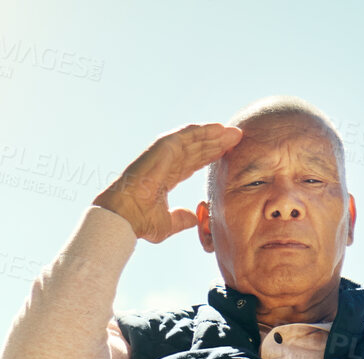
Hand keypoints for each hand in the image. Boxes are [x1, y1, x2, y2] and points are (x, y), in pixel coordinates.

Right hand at [93, 123, 243, 243]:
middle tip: (237, 138)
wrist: (126, 216)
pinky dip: (202, 131)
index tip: (227, 155)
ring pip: (194, 140)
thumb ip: (181, 219)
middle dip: (217, 144)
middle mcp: (166, 164)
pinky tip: (218, 128)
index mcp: (166, 178)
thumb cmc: (140, 222)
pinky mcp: (163, 148)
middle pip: (197, 150)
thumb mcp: (167, 224)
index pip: (192, 164)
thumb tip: (194, 219)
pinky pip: (186, 135)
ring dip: (214, 135)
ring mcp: (163, 154)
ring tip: (233, 132)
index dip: (210, 158)